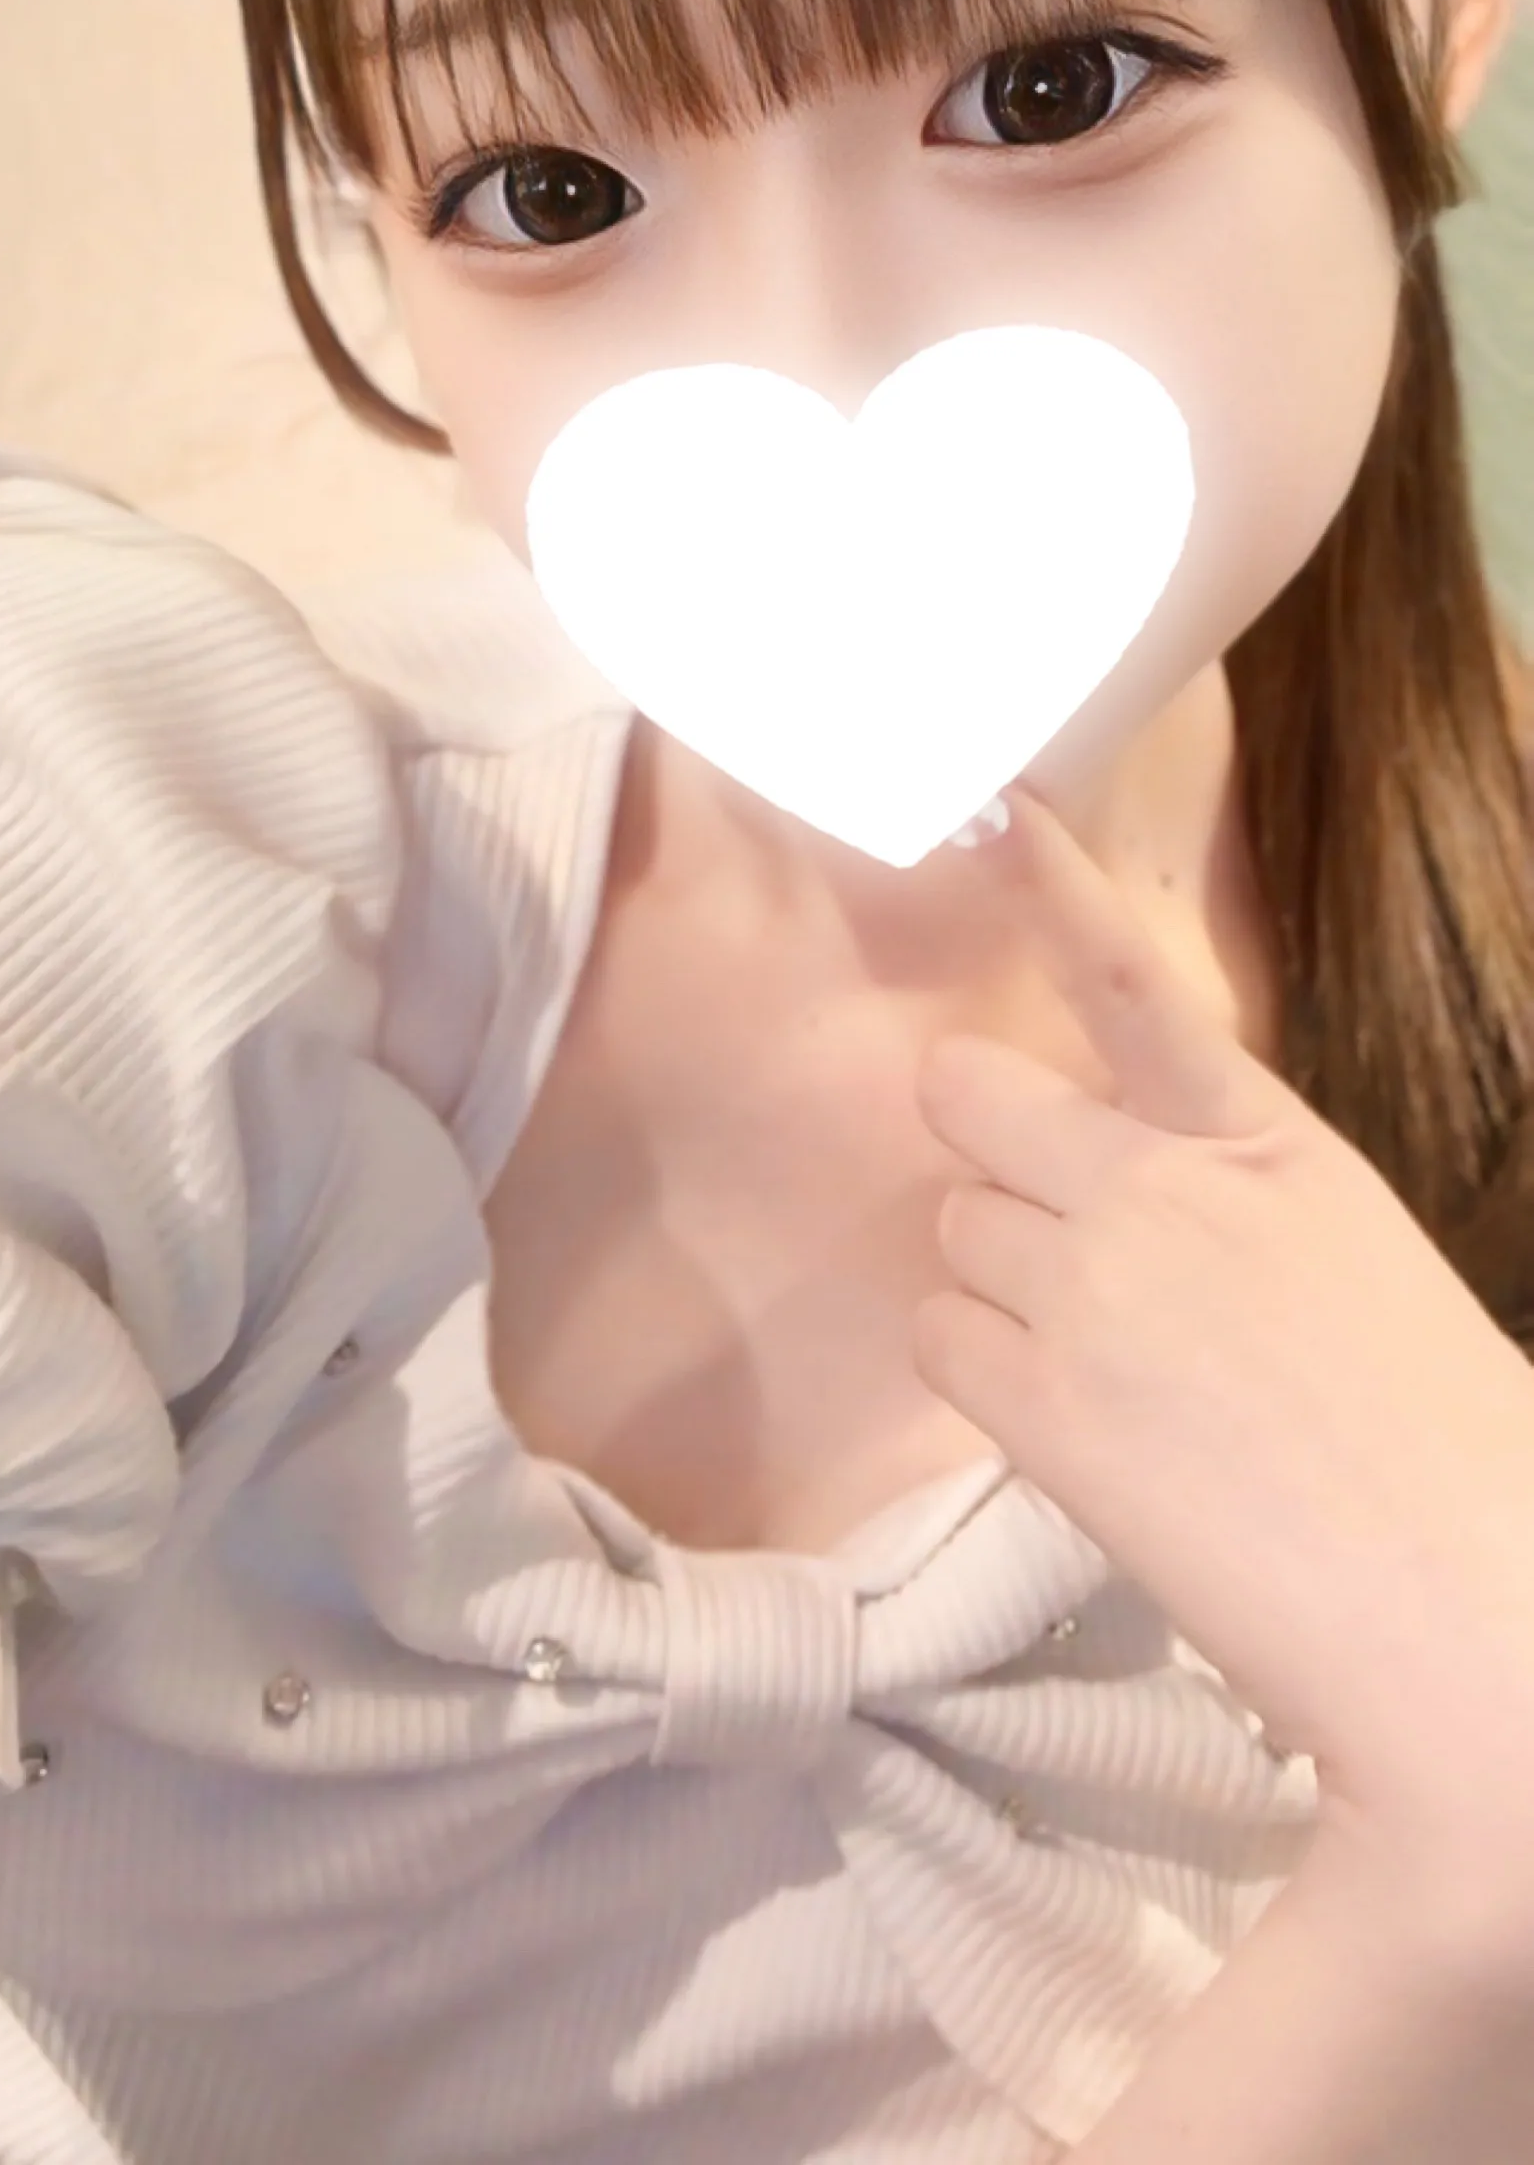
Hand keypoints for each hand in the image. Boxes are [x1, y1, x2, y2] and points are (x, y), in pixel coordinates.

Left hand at [910, 783, 1533, 1925]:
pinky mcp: (1047, 1406)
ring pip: (953, 1227)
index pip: (1130, 984)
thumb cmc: (1441, 1448)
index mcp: (1272, 1143)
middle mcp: (1166, 1189)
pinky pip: (941, 1338)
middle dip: (989, 1148)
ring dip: (992, 1277)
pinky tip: (1062, 1422)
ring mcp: (1096, 1289)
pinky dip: (981, 1371)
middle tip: (1047, 1229)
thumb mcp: (1350, 1265)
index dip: (1054, 886)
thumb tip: (1136, 1216)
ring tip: (1089, 1362)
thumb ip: (1233, 1208)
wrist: (1475, 1605)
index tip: (997, 811)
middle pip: (972, 1099)